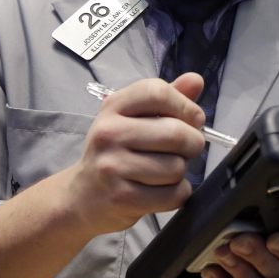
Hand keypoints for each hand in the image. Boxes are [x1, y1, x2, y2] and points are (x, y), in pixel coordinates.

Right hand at [64, 73, 206, 235]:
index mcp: (114, 107)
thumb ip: (167, 98)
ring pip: (176, 167)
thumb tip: (196, 80)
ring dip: (181, 173)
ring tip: (164, 172)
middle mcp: (109, 133)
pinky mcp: (121, 198)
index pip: (158, 92)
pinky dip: (177, 195)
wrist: (82, 197)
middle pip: (176, 133)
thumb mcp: (133, 118)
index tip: (194, 120)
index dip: (186, 106)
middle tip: (186, 150)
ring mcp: (113, 166)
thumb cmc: (116, 153)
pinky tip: (161, 191)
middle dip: (193, 144)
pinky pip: (173, 195)